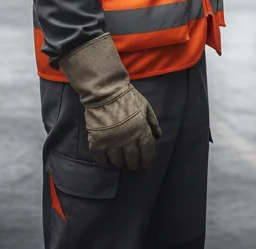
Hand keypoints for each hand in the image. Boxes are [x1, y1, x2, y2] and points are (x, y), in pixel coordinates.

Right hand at [58, 33, 162, 169]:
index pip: (147, 151)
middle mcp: (127, 138)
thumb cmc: (128, 97)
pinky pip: (102, 160)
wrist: (105, 91)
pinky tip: (110, 163)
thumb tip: (158, 137)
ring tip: (122, 163)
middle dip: (135, 164)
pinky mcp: (97, 142)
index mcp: (141, 128)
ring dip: (121, 164)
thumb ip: (153, 122)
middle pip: (132, 159)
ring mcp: (111, 141)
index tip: (146, 164)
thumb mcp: (145, 106)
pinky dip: (106, 164)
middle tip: (134, 165)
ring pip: (118, 162)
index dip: (148, 160)